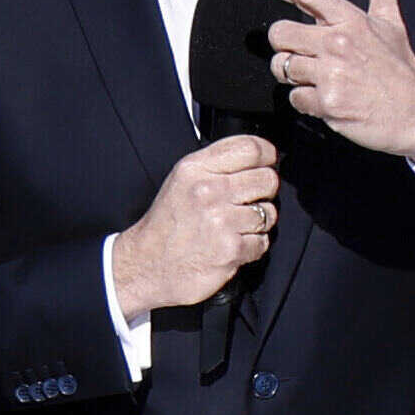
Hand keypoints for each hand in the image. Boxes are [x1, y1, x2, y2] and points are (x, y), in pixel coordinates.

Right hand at [112, 130, 282, 313]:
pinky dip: (252, 247)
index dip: (267, 154)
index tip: (268, 162)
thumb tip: (258, 157)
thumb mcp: (181, 181)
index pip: (250, 147)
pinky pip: (262, 242)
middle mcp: (208, 191)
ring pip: (269, 213)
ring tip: (235, 227)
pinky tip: (231, 245)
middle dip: (265, 192)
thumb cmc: (166, 226)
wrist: (146, 267)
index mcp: (195, 169)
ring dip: (258, 223)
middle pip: (267, 179)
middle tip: (248, 201)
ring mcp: (220, 221)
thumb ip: (215, 166)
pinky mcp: (230, 249)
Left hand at [245, 0, 414, 176]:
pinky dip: (307, 103)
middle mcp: (338, 42)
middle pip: (281, 33)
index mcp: (350, 19)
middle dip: (285, 46)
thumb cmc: (401, 69)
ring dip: (295, 76)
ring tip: (323, 80)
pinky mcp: (329, 103)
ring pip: (283, 68)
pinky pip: (295, 99)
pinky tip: (330, 101)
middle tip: (307, 56)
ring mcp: (332, 73)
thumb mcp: (391, 21)